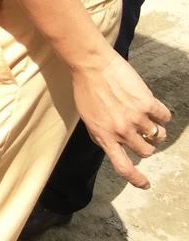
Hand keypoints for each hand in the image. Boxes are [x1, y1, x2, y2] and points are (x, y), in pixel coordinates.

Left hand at [71, 52, 170, 188]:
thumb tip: (111, 145)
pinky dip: (162, 115)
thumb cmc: (85, 88)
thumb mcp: (87, 117)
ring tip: (149, 122)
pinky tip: (154, 109)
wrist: (90, 65)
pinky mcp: (147, 104)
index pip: (123, 166)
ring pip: (158, 136)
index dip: (136, 179)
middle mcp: (121, 131)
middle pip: (145, 151)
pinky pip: (164, 117)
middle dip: (146, 146)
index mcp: (104, 136)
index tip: (145, 184)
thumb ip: (100, 134)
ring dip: (156, 132)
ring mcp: (136, 118)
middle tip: (142, 135)